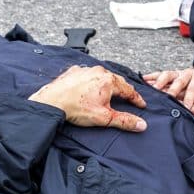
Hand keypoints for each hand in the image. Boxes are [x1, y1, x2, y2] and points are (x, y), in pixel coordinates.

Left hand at [29, 65, 147, 131]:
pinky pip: (86, 75)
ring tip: (109, 92)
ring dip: (106, 84)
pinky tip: (89, 88)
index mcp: (109, 81)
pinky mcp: (73, 72)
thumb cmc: (76, 108)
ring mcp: (85, 70)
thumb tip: (140, 124)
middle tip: (128, 98)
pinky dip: (91, 81)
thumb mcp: (104, 118)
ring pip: (101, 76)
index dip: (136, 99)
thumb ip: (124, 120)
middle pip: (116, 81)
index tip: (141, 104)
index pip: (128, 90)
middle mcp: (98, 72)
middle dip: (123, 90)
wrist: (52, 102)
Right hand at [143, 62, 193, 122]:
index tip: (186, 107)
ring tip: (153, 89)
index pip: (193, 87)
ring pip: (167, 75)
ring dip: (159, 81)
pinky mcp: (172, 75)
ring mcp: (178, 73)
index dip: (189, 97)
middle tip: (167, 97)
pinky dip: (152, 76)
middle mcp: (187, 73)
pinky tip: (144, 80)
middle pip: (178, 80)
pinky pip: (160, 74)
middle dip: (172, 89)